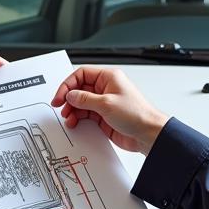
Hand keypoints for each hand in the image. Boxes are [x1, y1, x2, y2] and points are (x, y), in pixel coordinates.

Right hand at [51, 66, 168, 154]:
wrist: (148, 134)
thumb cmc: (137, 114)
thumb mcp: (107, 104)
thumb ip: (85, 99)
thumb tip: (70, 95)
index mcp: (109, 77)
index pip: (82, 74)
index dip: (68, 84)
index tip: (60, 95)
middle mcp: (106, 88)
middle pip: (79, 89)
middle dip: (68, 98)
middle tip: (60, 106)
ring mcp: (104, 103)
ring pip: (81, 103)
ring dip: (72, 109)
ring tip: (69, 117)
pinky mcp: (103, 116)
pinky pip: (86, 115)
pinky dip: (78, 118)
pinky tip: (75, 122)